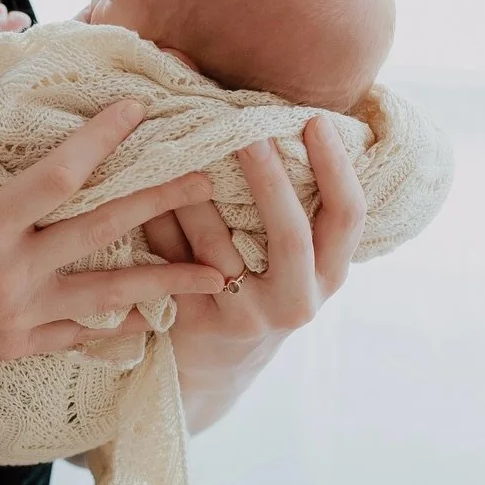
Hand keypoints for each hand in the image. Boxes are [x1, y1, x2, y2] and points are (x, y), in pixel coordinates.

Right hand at [0, 87, 226, 380]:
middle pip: (102, 231)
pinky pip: (81, 333)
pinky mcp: (19, 344)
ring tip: (218, 272)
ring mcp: (18, 315)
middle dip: (160, 202)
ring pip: (107, 294)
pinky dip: (120, 323)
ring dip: (166, 282)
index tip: (138, 109)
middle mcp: (9, 273)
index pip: (59, 176)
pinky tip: (157, 313)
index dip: (102, 140)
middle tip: (210, 178)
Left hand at [86, 115, 366, 431]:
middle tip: (248, 131)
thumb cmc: (257, 288)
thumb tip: (277, 116)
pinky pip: (170, 259)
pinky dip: (154, 218)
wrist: (214, 368)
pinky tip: (136, 183)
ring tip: (177, 139)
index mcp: (328, 275)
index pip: (348, 216)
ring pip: (216, 242)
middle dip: (269, 179)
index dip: (336, 168)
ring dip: (194, 188)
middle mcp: (295, 301)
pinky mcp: (194, 323)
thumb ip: (293, 205)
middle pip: (290, 234)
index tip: (315, 120)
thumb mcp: (291, 262)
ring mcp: (244, 316)